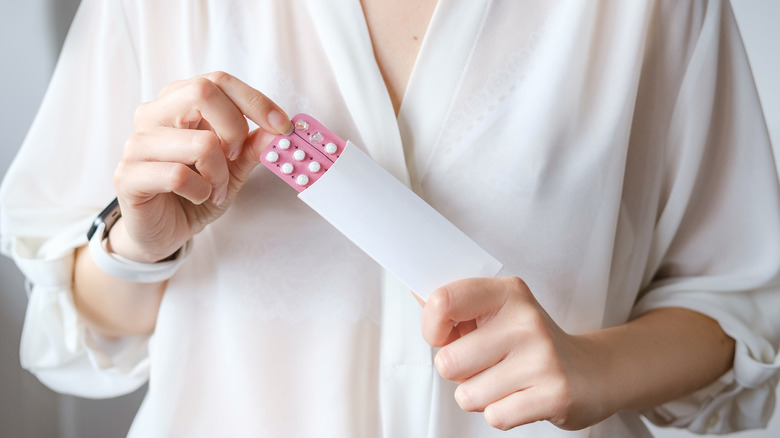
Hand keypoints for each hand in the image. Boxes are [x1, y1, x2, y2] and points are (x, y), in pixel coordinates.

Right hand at [111, 72, 291, 261]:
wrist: (164, 230)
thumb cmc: (195, 191)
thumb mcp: (233, 168)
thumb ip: (252, 147)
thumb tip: (277, 130)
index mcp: (178, 103)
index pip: (218, 81)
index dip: (255, 101)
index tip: (282, 126)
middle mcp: (153, 114)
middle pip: (203, 92)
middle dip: (235, 129)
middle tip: (235, 157)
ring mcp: (137, 143)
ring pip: (200, 142)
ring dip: (220, 174)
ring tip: (215, 188)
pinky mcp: (127, 175)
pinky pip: (178, 176)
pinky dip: (200, 191)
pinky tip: (197, 197)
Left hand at [421, 277, 611, 430]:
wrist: (591, 371)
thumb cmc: (529, 342)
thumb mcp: (497, 312)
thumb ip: (456, 306)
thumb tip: (416, 289)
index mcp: (508, 292)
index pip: (443, 301)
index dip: (431, 327)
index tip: (443, 335)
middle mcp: (526, 321)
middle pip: (448, 361)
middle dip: (457, 372)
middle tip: (483, 364)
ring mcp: (542, 358)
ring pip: (467, 394)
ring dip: (478, 395)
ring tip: (504, 381)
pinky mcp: (554, 394)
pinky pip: (494, 416)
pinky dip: (500, 412)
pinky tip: (520, 396)